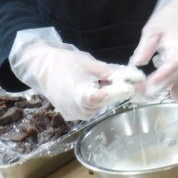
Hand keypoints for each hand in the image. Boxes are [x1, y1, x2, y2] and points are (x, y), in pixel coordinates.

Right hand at [10, 41, 144, 120]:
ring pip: (100, 106)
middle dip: (116, 91)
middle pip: (104, 102)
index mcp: (79, 95)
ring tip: (103, 80)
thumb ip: (114, 73)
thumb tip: (135, 77)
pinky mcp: (72, 115)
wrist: (42, 67)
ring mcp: (74, 115)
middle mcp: (76, 109)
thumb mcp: (93, 64)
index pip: (103, 97)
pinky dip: (97, 99)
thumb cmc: (66, 62)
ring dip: (107, 94)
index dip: (118, 91)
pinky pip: (91, 108)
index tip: (132, 85)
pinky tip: (94, 87)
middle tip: (125, 79)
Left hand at [130, 2, 177, 98]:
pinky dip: (161, 84)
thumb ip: (144, 48)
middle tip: (137, 93)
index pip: (172, 64)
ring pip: (173, 81)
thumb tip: (135, 64)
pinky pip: (173, 78)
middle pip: (172, 77)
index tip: (146, 84)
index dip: (160, 76)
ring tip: (139, 92)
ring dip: (157, 88)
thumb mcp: (151, 31)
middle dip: (154, 88)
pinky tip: (148, 87)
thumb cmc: (168, 20)